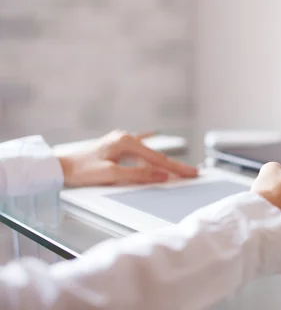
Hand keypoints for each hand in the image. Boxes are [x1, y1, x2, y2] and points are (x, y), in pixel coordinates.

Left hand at [56, 131, 197, 186]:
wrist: (58, 167)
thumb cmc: (81, 171)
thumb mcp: (111, 175)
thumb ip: (138, 174)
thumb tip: (161, 175)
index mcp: (126, 143)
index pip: (158, 159)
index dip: (176, 168)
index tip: (192, 174)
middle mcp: (125, 138)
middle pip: (156, 155)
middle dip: (175, 165)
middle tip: (193, 173)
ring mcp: (120, 141)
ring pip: (149, 152)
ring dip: (164, 160)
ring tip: (180, 167)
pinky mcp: (115, 146)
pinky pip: (138, 145)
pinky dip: (149, 144)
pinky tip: (155, 134)